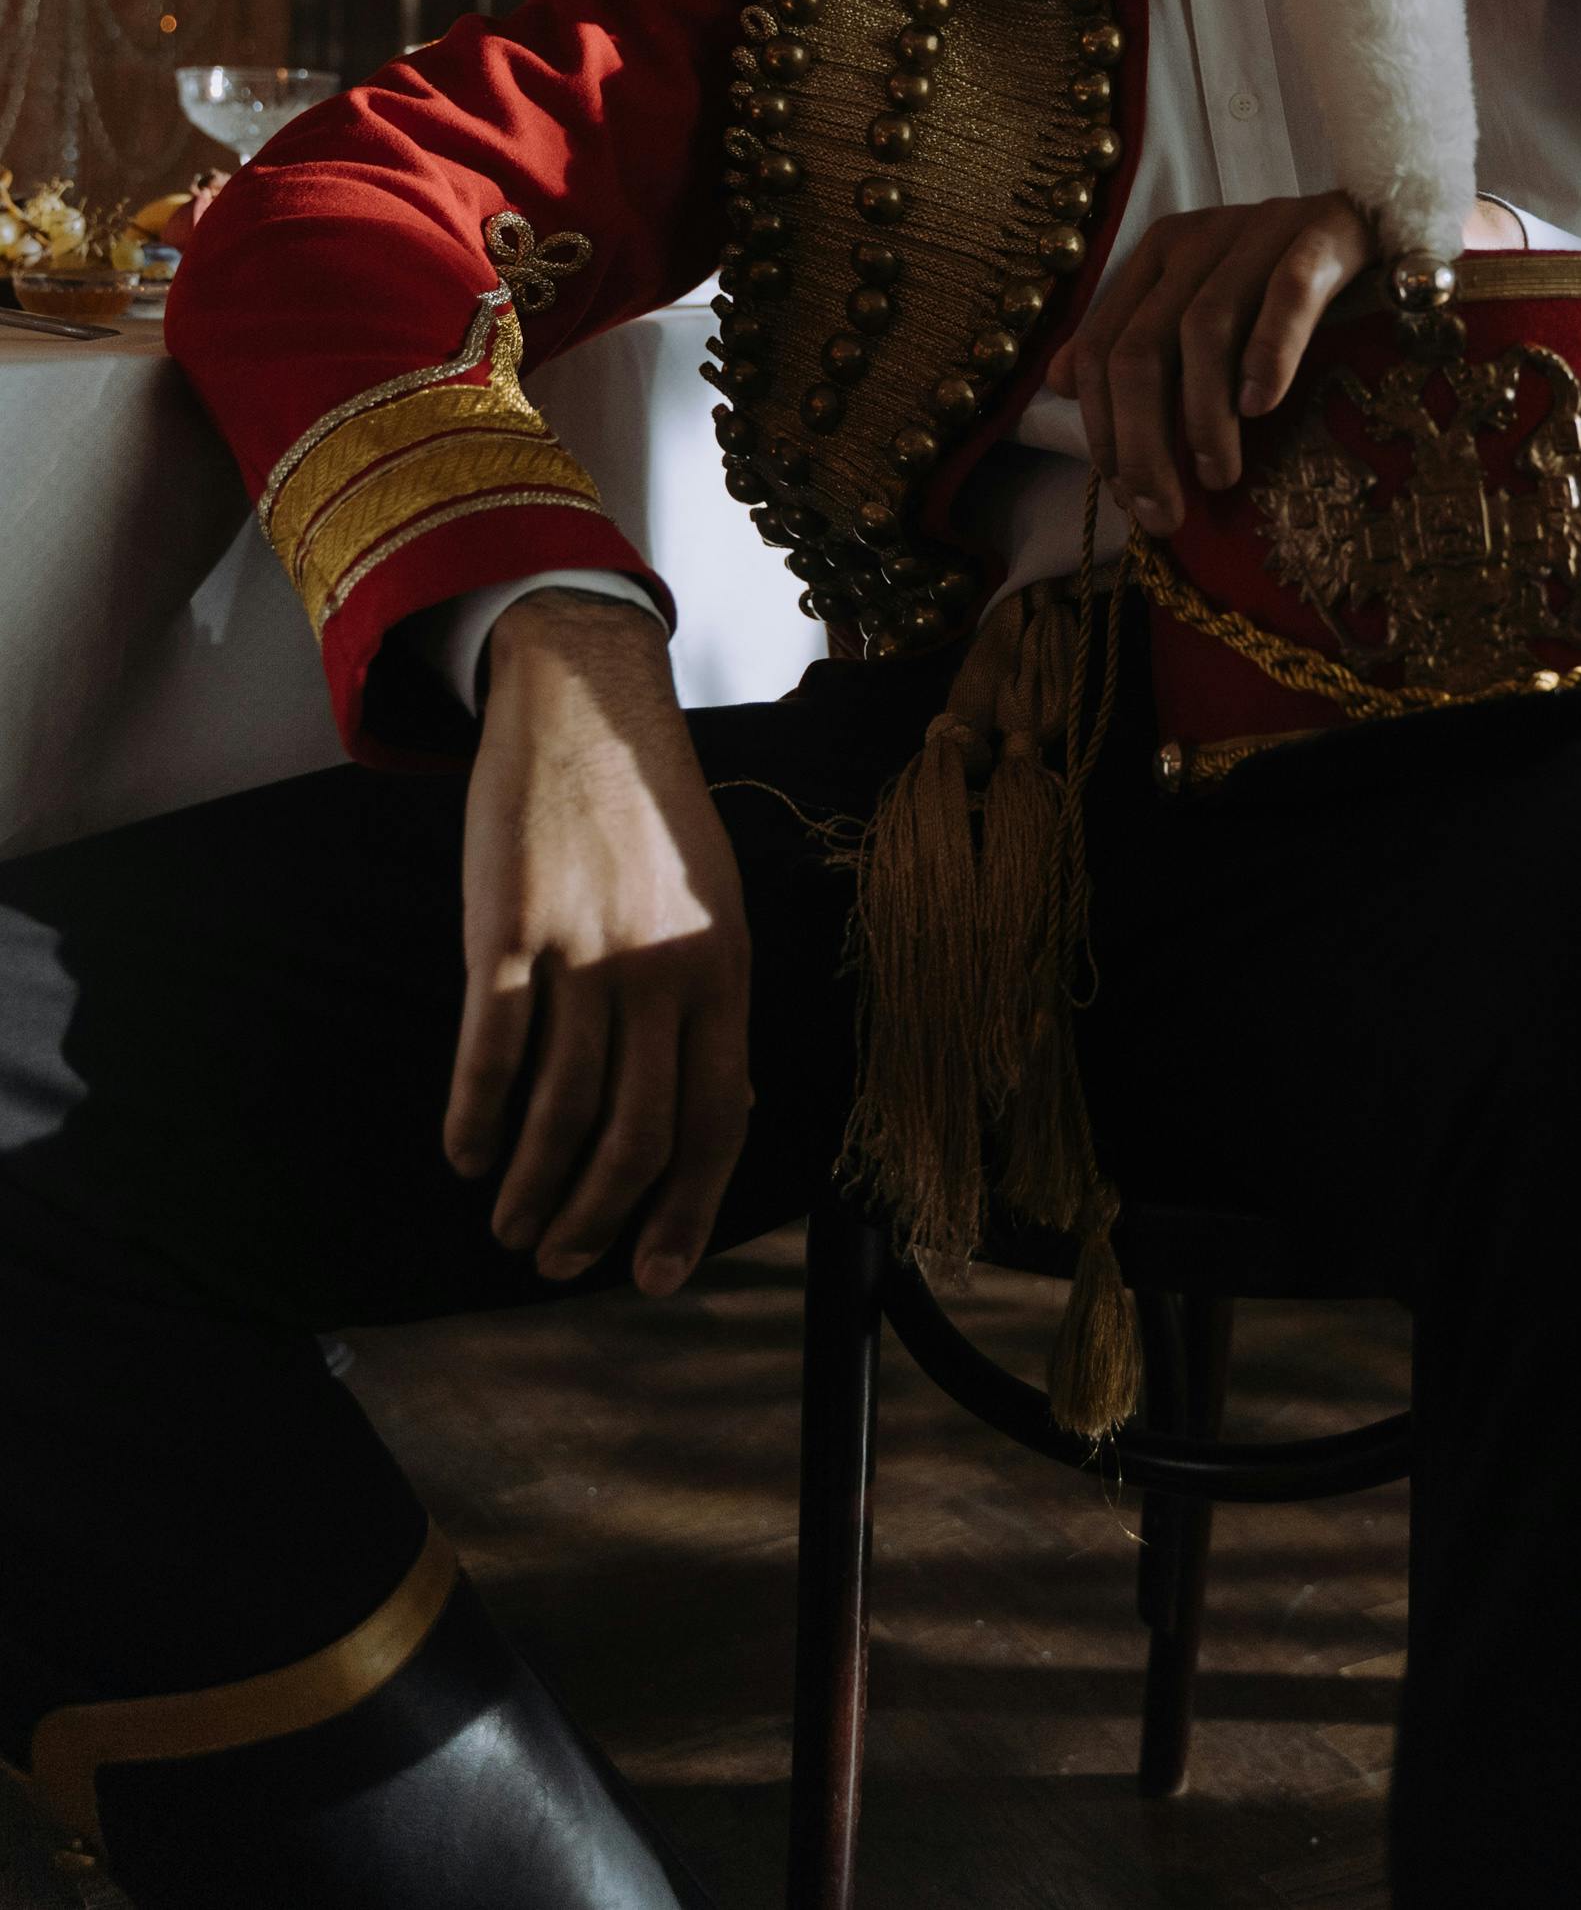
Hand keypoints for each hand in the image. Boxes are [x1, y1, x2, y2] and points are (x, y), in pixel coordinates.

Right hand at [444, 593, 751, 1296]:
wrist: (585, 702)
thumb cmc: (646, 813)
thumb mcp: (710, 900)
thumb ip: (706, 1000)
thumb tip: (712, 1111)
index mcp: (721, 966)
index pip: (719, 1118)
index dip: (687, 1209)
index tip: (654, 1272)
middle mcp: (660, 966)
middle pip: (636, 1135)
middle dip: (596, 1220)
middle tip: (560, 1259)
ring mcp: (581, 949)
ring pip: (560, 1111)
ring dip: (530, 1187)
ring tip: (508, 1222)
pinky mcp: (505, 929)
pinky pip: (491, 1054)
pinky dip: (475, 1119)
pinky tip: (465, 1152)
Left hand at [1044, 191, 1526, 537]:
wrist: (1391, 225)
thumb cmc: (1290, 287)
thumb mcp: (1204, 312)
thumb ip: (1135, 341)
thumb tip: (1058, 382)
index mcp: (1159, 254)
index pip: (1103, 346)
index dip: (1103, 428)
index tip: (1124, 496)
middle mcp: (1199, 236)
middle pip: (1142, 347)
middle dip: (1141, 442)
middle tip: (1163, 513)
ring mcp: (1260, 231)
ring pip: (1203, 328)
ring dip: (1203, 416)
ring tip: (1219, 478)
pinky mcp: (1323, 235)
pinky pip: (1286, 295)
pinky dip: (1266, 353)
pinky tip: (1262, 408)